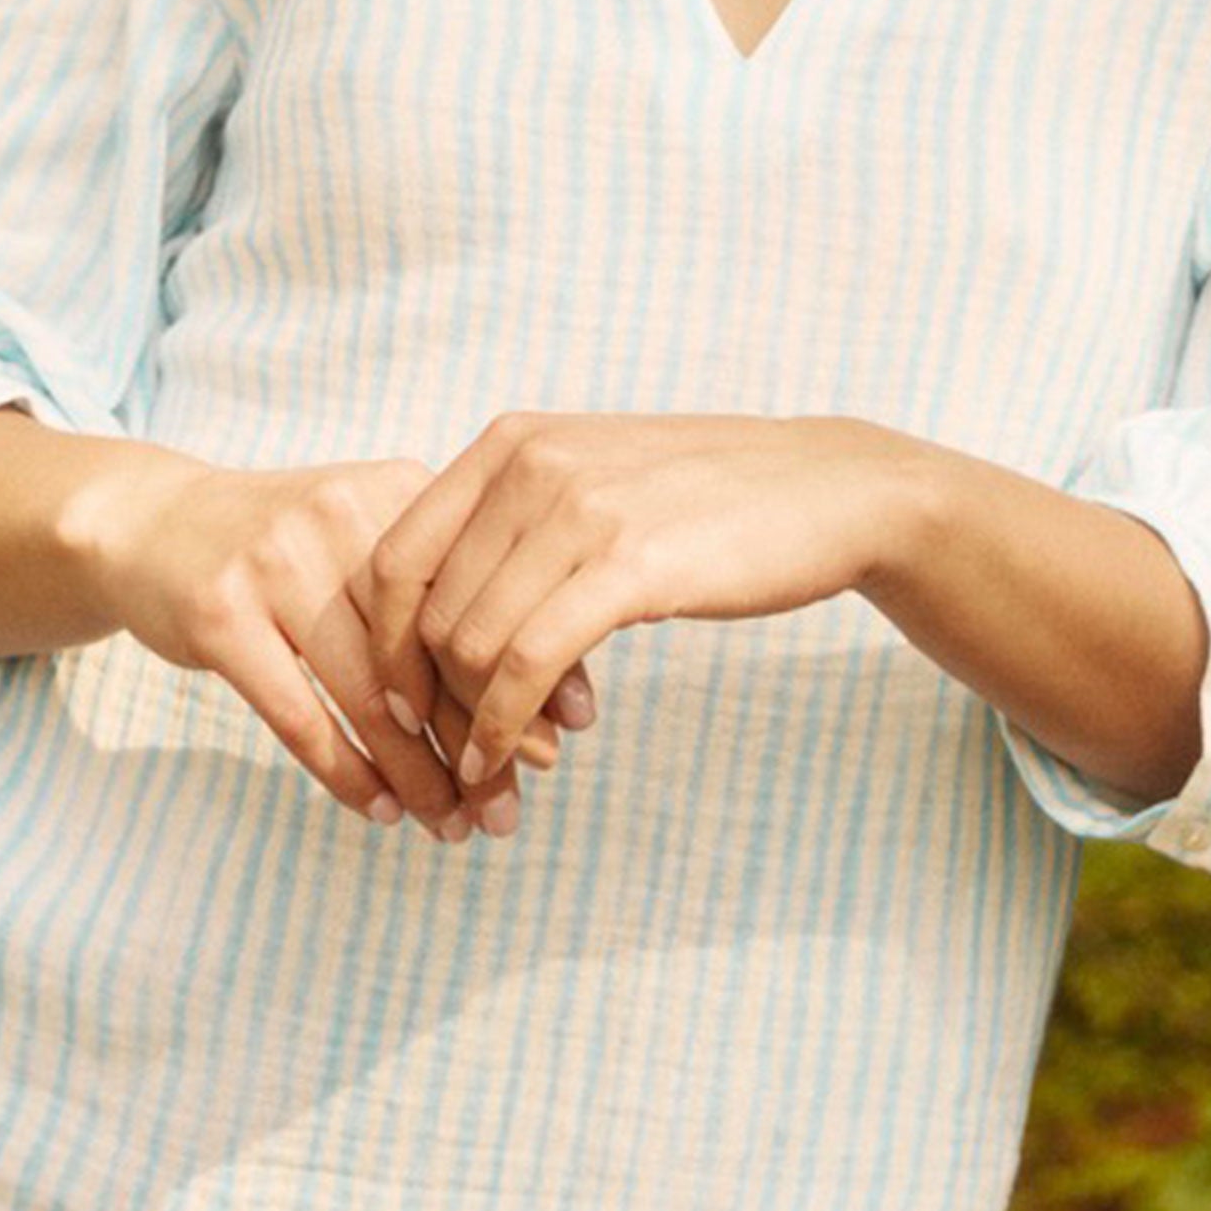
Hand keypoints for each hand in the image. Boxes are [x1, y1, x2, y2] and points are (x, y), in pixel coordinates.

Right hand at [77, 452, 587, 835]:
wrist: (153, 524)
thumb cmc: (286, 550)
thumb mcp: (368, 536)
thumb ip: (443, 593)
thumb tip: (554, 691)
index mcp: (396, 491)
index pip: (477, 598)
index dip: (524, 673)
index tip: (562, 742)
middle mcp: (341, 516)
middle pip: (428, 653)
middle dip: (476, 739)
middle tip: (508, 809)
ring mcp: (276, 563)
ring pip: (370, 695)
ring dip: (417, 775)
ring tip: (451, 826)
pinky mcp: (221, 614)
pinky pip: (299, 716)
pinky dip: (347, 773)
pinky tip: (381, 811)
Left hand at [366, 413, 901, 793]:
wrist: (831, 491)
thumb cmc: (711, 501)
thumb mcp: (596, 481)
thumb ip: (516, 524)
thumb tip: (439, 621)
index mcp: (509, 442)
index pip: (393, 557)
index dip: (380, 646)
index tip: (402, 709)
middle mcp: (529, 465)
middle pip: (425, 614)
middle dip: (431, 705)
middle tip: (456, 763)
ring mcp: (578, 510)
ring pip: (469, 645)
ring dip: (473, 725)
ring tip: (507, 767)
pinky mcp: (629, 564)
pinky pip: (526, 662)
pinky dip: (502, 724)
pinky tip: (509, 758)